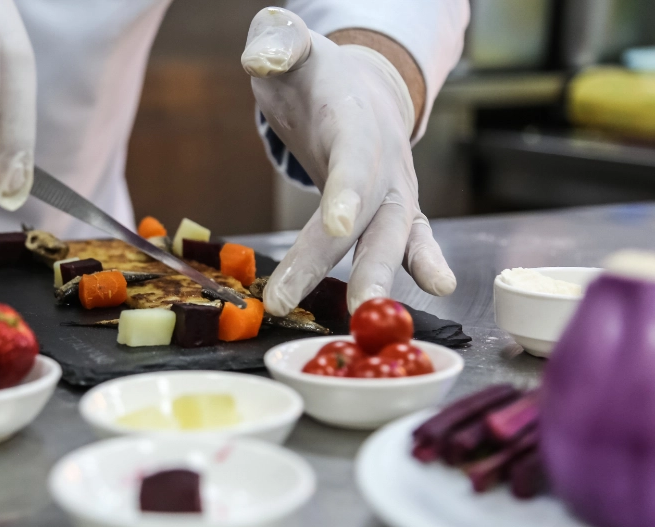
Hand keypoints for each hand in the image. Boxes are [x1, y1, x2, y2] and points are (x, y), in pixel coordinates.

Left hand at [241, 7, 455, 314]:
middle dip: (362, 260)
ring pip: (394, 236)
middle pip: (375, 214)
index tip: (337, 224)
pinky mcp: (395, 209)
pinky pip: (412, 238)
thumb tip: (262, 58)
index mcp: (356, 121)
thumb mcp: (290, 48)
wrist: (360, 84)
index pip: (353, 158)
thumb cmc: (315, 75)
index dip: (347, 190)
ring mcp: (394, 187)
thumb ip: (277, 44)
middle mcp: (384, 159)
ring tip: (370, 313)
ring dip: (384, 275)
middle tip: (351, 304)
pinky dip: (423, 264)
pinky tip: (435, 291)